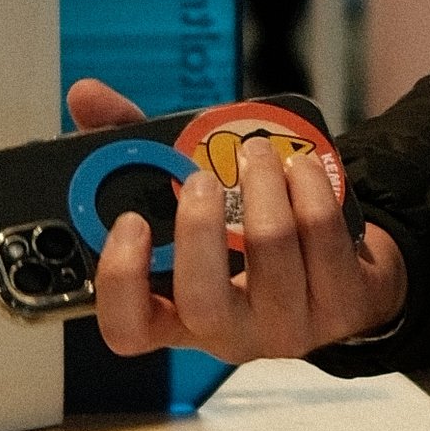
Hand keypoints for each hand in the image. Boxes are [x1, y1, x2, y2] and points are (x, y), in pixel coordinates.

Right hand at [66, 81, 408, 363]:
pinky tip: (301, 166)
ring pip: (272, 253)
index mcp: (177, 317)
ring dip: (264, 185)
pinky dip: (309, 187)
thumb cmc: (246, 239)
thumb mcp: (186, 200)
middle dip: (200, 228)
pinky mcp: (342, 307)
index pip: (128, 329)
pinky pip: (322, 237)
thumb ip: (133, 151)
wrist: (343, 274)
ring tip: (259, 151)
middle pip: (204, 301)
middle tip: (200, 177)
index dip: (121, 281)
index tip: (131, 223)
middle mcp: (229, 334)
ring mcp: (288, 327)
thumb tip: (86, 96)